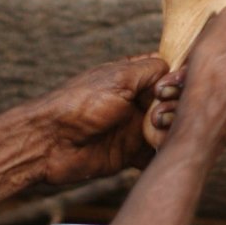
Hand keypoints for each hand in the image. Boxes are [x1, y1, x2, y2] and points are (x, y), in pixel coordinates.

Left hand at [39, 54, 167, 184]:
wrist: (48, 142)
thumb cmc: (78, 104)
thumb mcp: (118, 78)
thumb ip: (149, 70)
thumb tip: (175, 68)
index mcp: (132, 78)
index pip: (168, 75)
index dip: (177, 82)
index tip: (171, 90)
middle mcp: (136, 102)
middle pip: (173, 104)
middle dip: (174, 109)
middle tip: (157, 117)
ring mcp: (134, 129)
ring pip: (169, 130)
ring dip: (170, 132)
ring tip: (155, 133)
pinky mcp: (130, 155)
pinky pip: (155, 156)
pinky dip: (163, 156)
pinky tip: (163, 154)